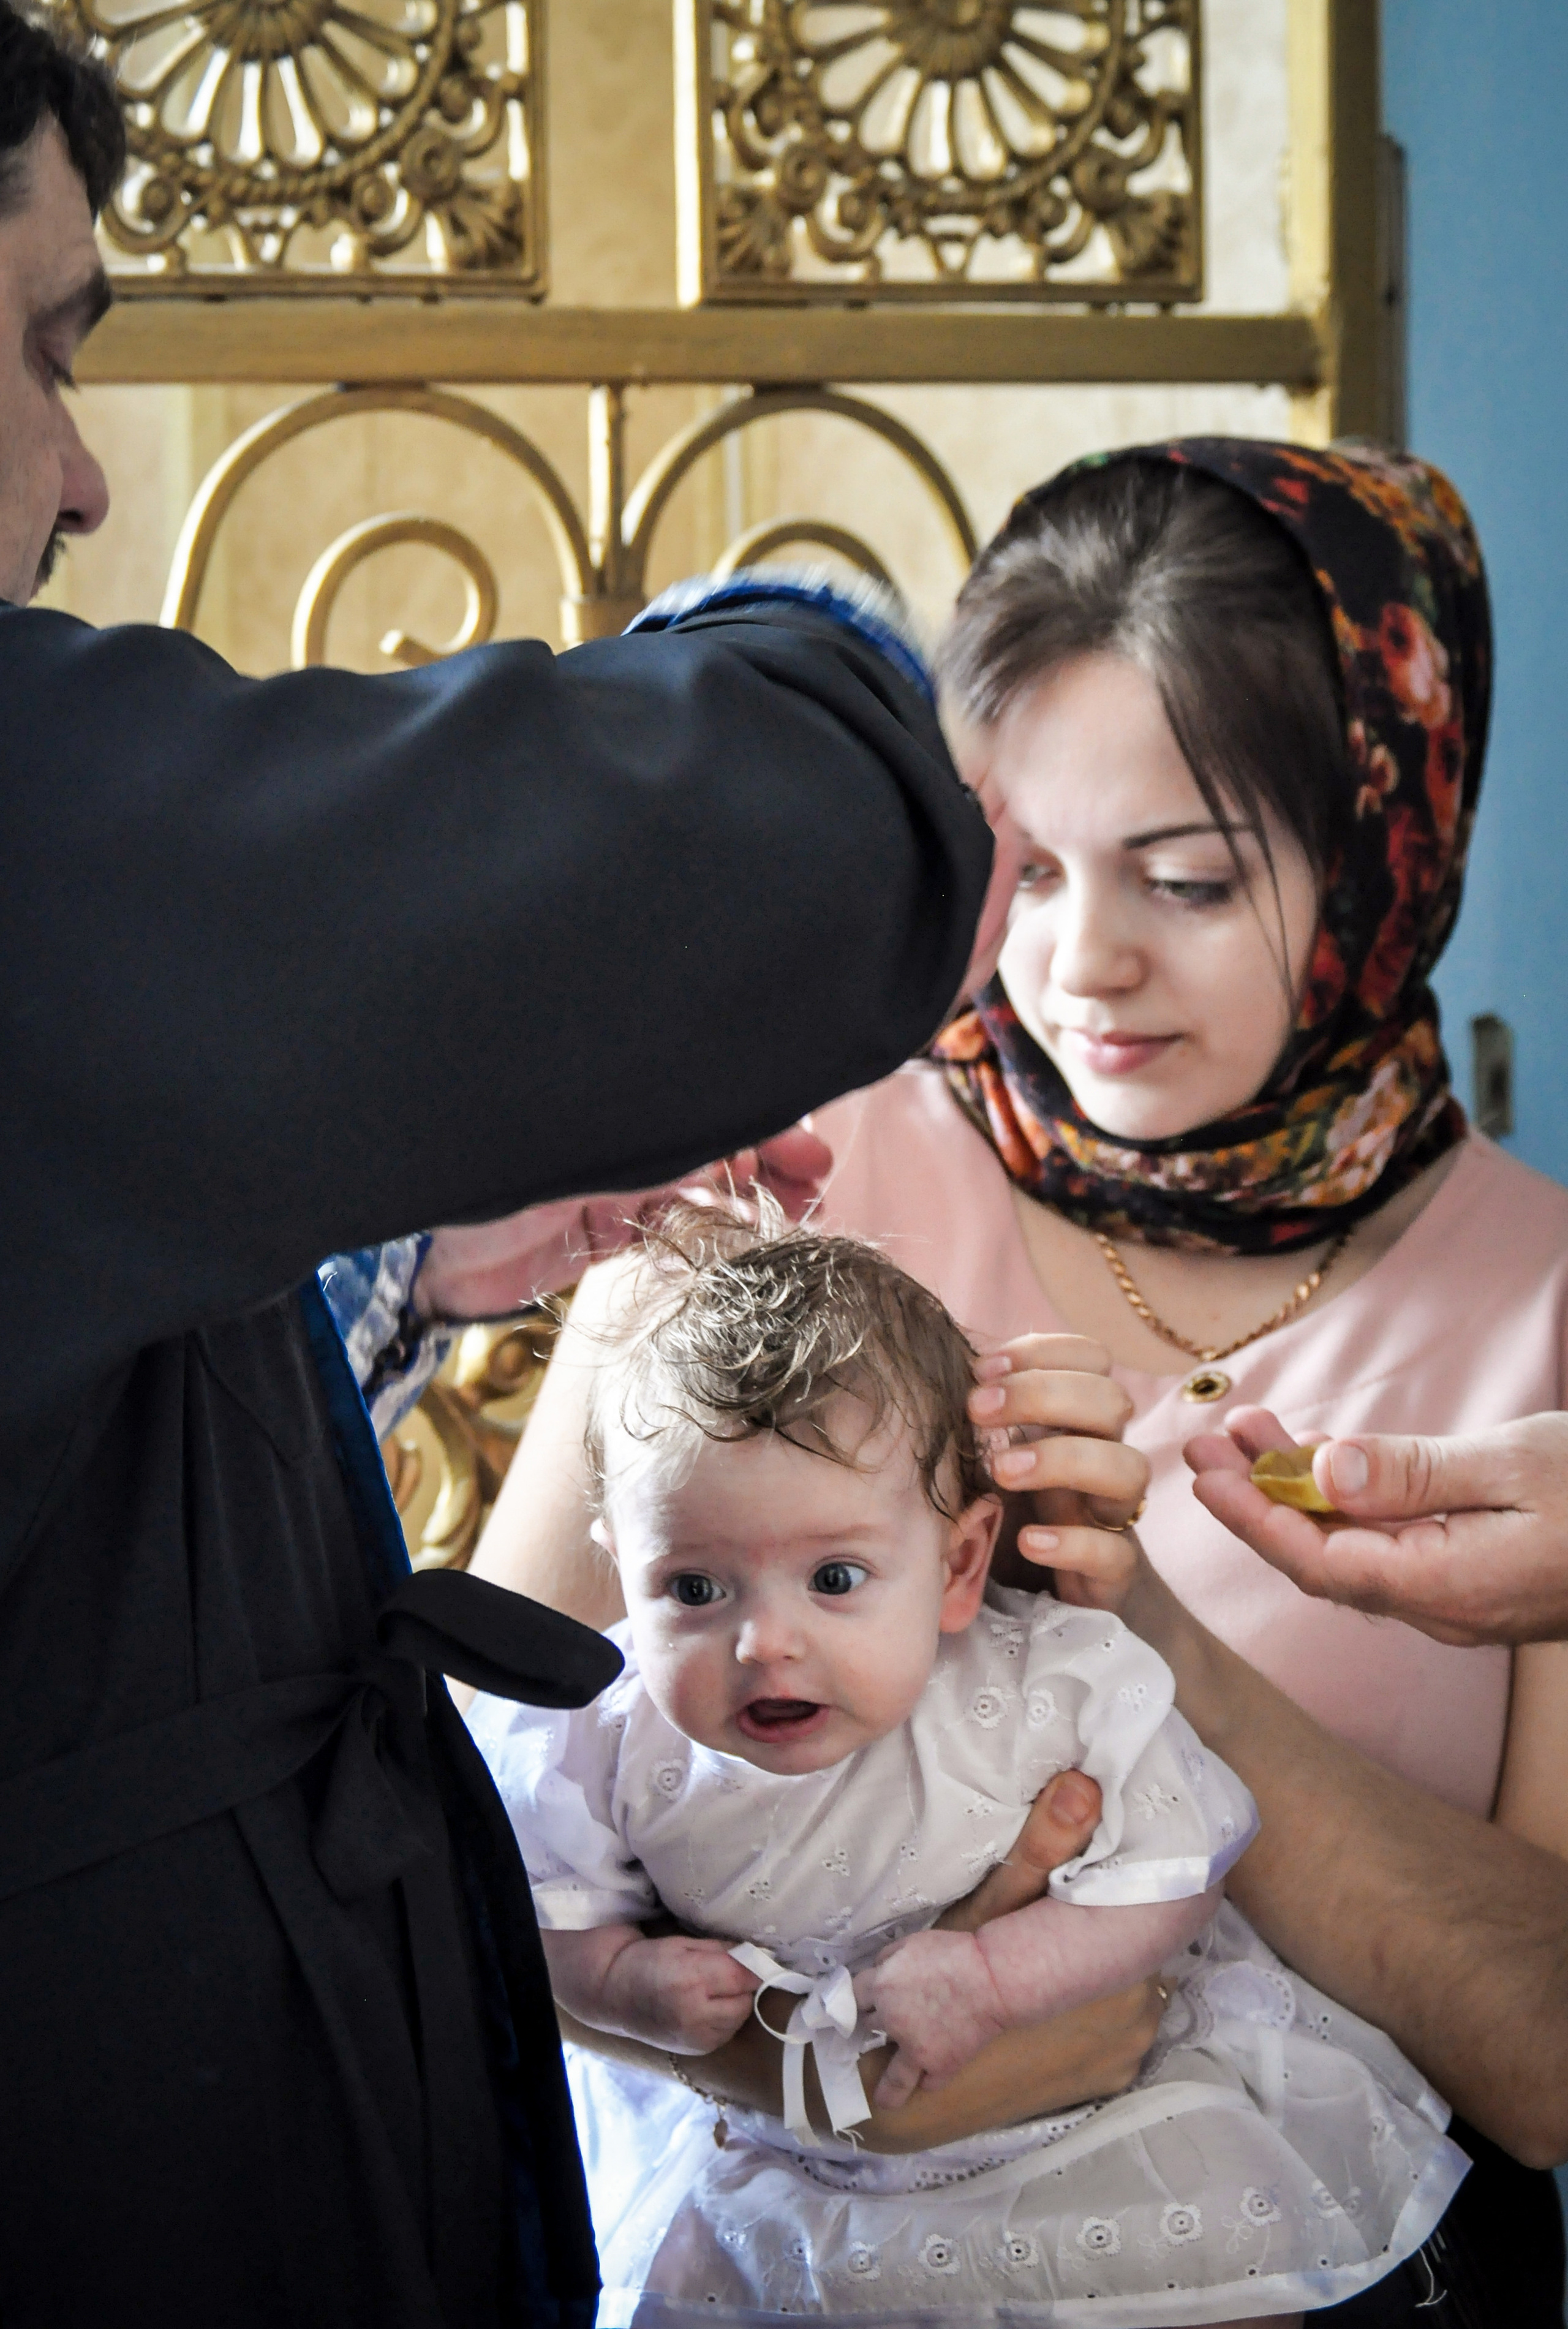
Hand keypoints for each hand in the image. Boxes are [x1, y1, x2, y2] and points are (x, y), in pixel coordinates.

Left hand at [415, 1123, 832, 1317]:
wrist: (420, 1256)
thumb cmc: (485, 1177)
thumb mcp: (584, 1153)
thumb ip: (658, 1146)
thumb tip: (735, 1139)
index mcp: (615, 1104)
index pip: (706, 1102)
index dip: (764, 1123)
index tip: (809, 1152)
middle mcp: (617, 1139)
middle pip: (713, 1141)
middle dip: (770, 1160)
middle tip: (814, 1188)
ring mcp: (610, 1189)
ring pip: (702, 1189)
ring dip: (750, 1201)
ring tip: (796, 1217)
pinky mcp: (599, 1238)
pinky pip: (672, 1234)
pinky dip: (711, 1238)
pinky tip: (741, 1244)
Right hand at [601, 1934, 760, 2055]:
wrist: (614, 1995)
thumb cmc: (647, 1961)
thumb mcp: (683, 1944)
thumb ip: (722, 1950)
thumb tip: (758, 1953)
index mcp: (691, 1980)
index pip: (743, 1976)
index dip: (755, 1965)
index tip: (757, 1956)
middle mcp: (696, 2015)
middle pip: (747, 1999)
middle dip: (743, 1984)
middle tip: (726, 1972)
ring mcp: (697, 2038)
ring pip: (741, 2017)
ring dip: (736, 2002)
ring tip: (713, 1990)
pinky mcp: (698, 2050)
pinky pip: (728, 2031)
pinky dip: (726, 2018)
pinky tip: (707, 2007)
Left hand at [855, 1930, 1006, 2107]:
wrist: (990, 1978)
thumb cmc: (953, 1953)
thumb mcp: (912, 1942)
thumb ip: (888, 1958)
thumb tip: (878, 1971)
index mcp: (882, 1986)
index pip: (855, 1995)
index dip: (861, 1995)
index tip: (863, 2001)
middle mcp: (891, 2021)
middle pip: (871, 2025)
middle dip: (879, 2020)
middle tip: (891, 2019)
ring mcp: (914, 2048)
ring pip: (893, 2077)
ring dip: (888, 2085)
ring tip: (883, 2100)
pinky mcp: (940, 2065)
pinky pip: (929, 2082)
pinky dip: (930, 2079)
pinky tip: (929, 2080)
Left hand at [967, 1333, 1148, 1589]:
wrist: (1037, 1592)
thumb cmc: (1005, 1508)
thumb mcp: (988, 1453)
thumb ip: (980, 1416)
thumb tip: (942, 1368)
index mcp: (1077, 1419)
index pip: (1093, 1359)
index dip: (1044, 1352)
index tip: (981, 1369)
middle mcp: (1104, 1455)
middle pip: (1112, 1401)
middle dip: (1043, 1395)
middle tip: (978, 1409)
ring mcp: (1114, 1513)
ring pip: (1130, 1469)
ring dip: (1063, 1459)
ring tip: (1002, 1472)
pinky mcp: (1113, 1572)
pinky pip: (1115, 1553)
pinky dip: (1072, 1543)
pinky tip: (1028, 1541)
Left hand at [1188, 1406, 1567, 1647]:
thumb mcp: (1516, 1463)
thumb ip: (1415, 1474)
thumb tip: (1325, 1470)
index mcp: (1448, 1587)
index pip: (1319, 1563)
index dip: (1253, 1517)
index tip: (1204, 1469)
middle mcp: (1443, 1607)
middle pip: (1321, 1560)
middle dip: (1256, 1499)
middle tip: (1204, 1439)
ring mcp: (1457, 1599)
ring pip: (1350, 1550)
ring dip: (1294, 1491)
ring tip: (1246, 1431)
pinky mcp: (1471, 1578)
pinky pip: (1385, 1546)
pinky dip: (1342, 1501)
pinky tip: (1316, 1458)